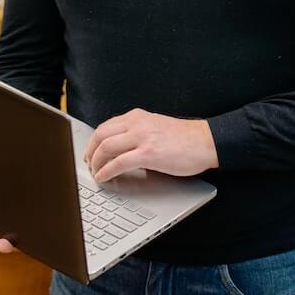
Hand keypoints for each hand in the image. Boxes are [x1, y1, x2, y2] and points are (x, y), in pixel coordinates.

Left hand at [84, 108, 217, 183]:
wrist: (205, 142)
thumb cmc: (184, 139)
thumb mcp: (155, 127)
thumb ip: (137, 134)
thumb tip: (120, 150)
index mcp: (137, 117)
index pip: (105, 126)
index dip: (93, 141)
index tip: (90, 152)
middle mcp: (137, 123)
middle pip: (100, 135)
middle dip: (90, 152)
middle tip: (88, 164)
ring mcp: (142, 137)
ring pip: (106, 147)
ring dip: (96, 163)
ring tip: (95, 173)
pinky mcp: (148, 154)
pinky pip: (118, 163)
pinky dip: (106, 171)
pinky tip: (104, 178)